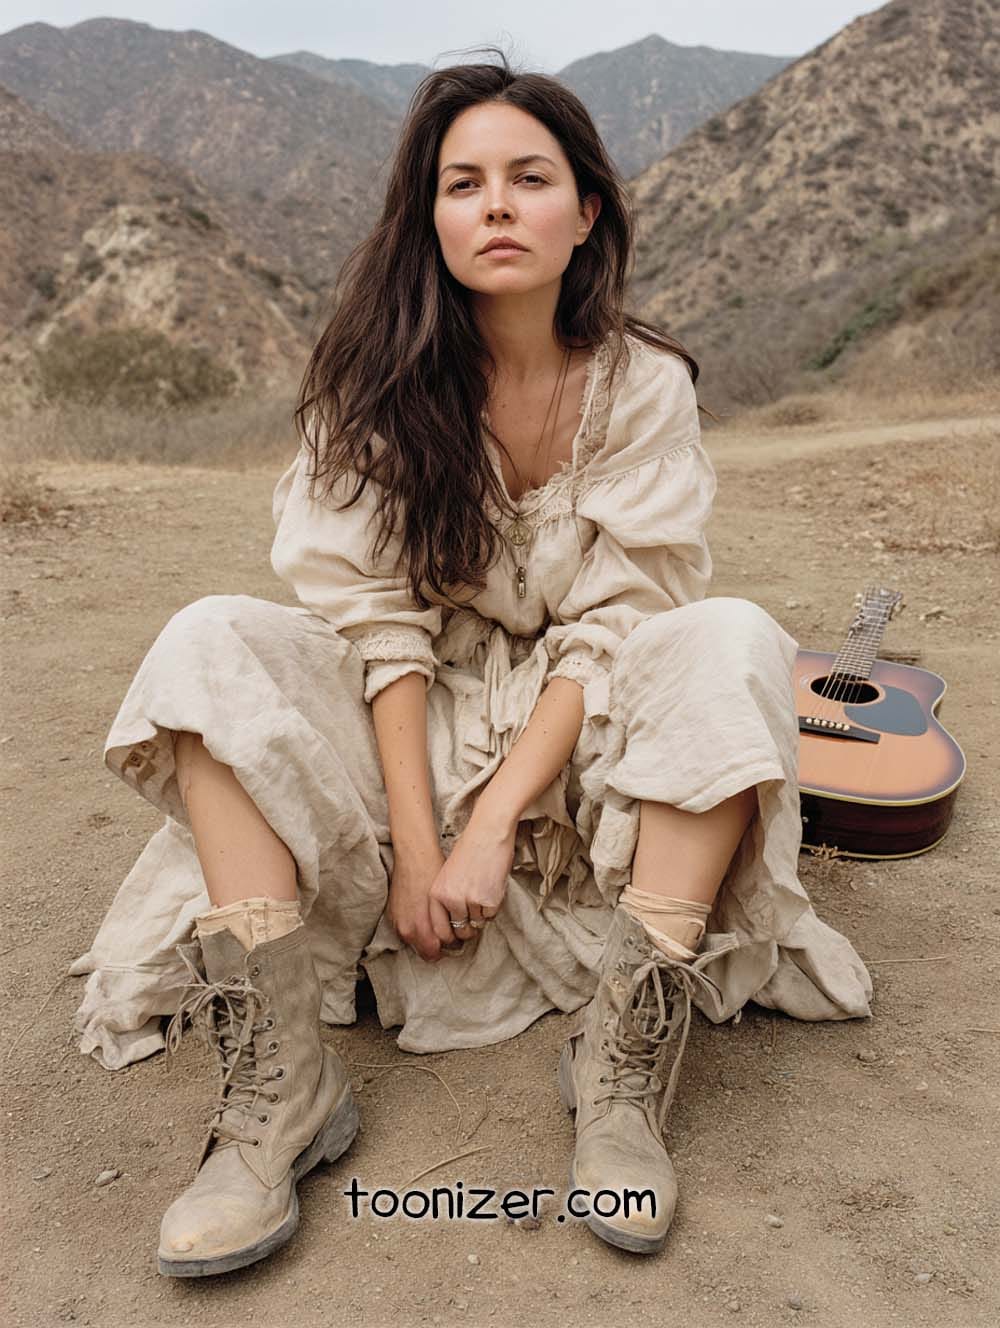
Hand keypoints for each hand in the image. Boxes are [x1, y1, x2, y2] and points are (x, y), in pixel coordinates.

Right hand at [386, 845, 456, 963]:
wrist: (414, 857)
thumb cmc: (433, 877)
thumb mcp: (445, 905)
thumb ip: (447, 927)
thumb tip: (455, 938)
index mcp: (422, 929)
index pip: (436, 953)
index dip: (449, 947)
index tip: (457, 940)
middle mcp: (407, 930)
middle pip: (425, 952)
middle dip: (438, 946)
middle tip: (450, 933)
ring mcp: (397, 923)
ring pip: (415, 942)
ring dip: (426, 938)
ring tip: (437, 923)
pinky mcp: (391, 915)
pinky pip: (405, 931)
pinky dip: (415, 928)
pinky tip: (424, 916)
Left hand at [428, 806, 517, 943]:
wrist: (487, 834)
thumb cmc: (469, 851)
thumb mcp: (447, 876)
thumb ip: (446, 899)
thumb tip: (453, 925)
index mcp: (436, 894)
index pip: (439, 930)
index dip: (449, 936)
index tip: (456, 936)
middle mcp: (450, 900)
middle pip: (460, 931)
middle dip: (468, 930)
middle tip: (474, 917)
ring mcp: (469, 901)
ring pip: (478, 923)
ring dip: (482, 913)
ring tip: (483, 890)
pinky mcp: (488, 900)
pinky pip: (491, 915)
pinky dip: (493, 906)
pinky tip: (491, 886)